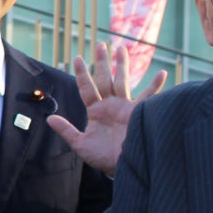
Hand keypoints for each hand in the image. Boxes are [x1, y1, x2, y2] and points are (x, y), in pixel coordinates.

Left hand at [48, 42, 166, 176]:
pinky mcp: (138, 111)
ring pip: (122, 81)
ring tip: (121, 48)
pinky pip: (149, 97)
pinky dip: (156, 86)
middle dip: (102, 62)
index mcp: (96, 111)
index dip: (81, 73)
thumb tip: (49, 119)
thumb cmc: (104, 159)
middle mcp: (110, 106)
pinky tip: (163, 73)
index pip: (86, 88)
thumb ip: (67, 130)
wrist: (125, 167)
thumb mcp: (81, 145)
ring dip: (122, 65)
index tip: (77, 58)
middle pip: (104, 79)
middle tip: (101, 45)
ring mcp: (125, 107)